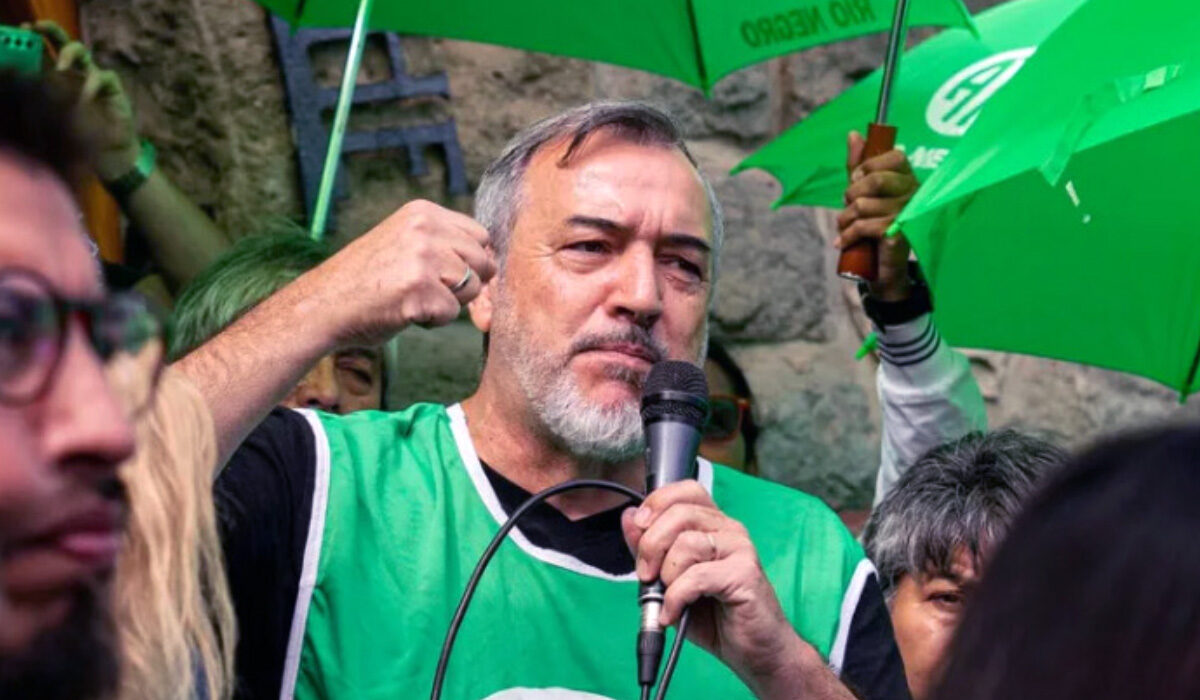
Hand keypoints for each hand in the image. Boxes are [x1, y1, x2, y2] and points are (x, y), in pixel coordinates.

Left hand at [29, 21, 139, 180]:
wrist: (110, 156)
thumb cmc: (80, 140)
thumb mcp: (56, 120)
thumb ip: (46, 102)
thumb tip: (27, 88)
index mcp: (58, 79)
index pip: (44, 51)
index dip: (35, 38)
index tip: (25, 29)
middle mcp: (74, 74)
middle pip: (62, 43)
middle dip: (50, 32)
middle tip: (37, 31)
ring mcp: (94, 79)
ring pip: (81, 53)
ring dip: (68, 55)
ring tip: (60, 69)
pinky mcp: (113, 88)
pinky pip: (102, 77)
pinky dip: (91, 85)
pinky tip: (84, 98)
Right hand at [307, 199, 495, 346]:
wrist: (322, 305)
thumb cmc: (366, 280)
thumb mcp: (403, 241)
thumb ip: (442, 241)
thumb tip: (492, 258)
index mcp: (423, 212)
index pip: (480, 235)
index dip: (470, 261)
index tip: (445, 276)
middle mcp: (425, 228)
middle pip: (482, 262)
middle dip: (463, 284)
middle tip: (427, 291)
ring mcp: (423, 258)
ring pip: (472, 288)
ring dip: (448, 303)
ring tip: (413, 299)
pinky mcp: (419, 290)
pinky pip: (452, 314)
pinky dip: (433, 321)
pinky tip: (404, 312)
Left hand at [621, 481, 818, 696]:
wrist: (755, 651)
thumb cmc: (716, 616)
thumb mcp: (669, 580)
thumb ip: (649, 549)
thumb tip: (629, 517)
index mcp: (713, 525)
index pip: (685, 490)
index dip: (657, 502)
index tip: (639, 528)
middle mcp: (729, 529)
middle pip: (679, 513)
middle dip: (650, 545)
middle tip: (646, 575)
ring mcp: (740, 549)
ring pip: (686, 543)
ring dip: (667, 576)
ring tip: (669, 598)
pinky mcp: (745, 574)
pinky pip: (696, 576)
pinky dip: (676, 598)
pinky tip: (674, 613)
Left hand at [836, 131, 917, 301]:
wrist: (883, 268)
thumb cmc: (874, 224)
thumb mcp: (864, 192)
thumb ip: (859, 164)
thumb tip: (854, 134)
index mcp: (909, 178)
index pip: (894, 157)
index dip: (867, 167)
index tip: (855, 180)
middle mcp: (915, 193)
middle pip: (874, 180)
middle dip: (851, 194)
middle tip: (848, 206)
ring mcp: (909, 214)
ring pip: (863, 205)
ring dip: (845, 219)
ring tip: (845, 226)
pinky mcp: (900, 233)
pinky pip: (864, 225)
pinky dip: (847, 235)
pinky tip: (843, 241)